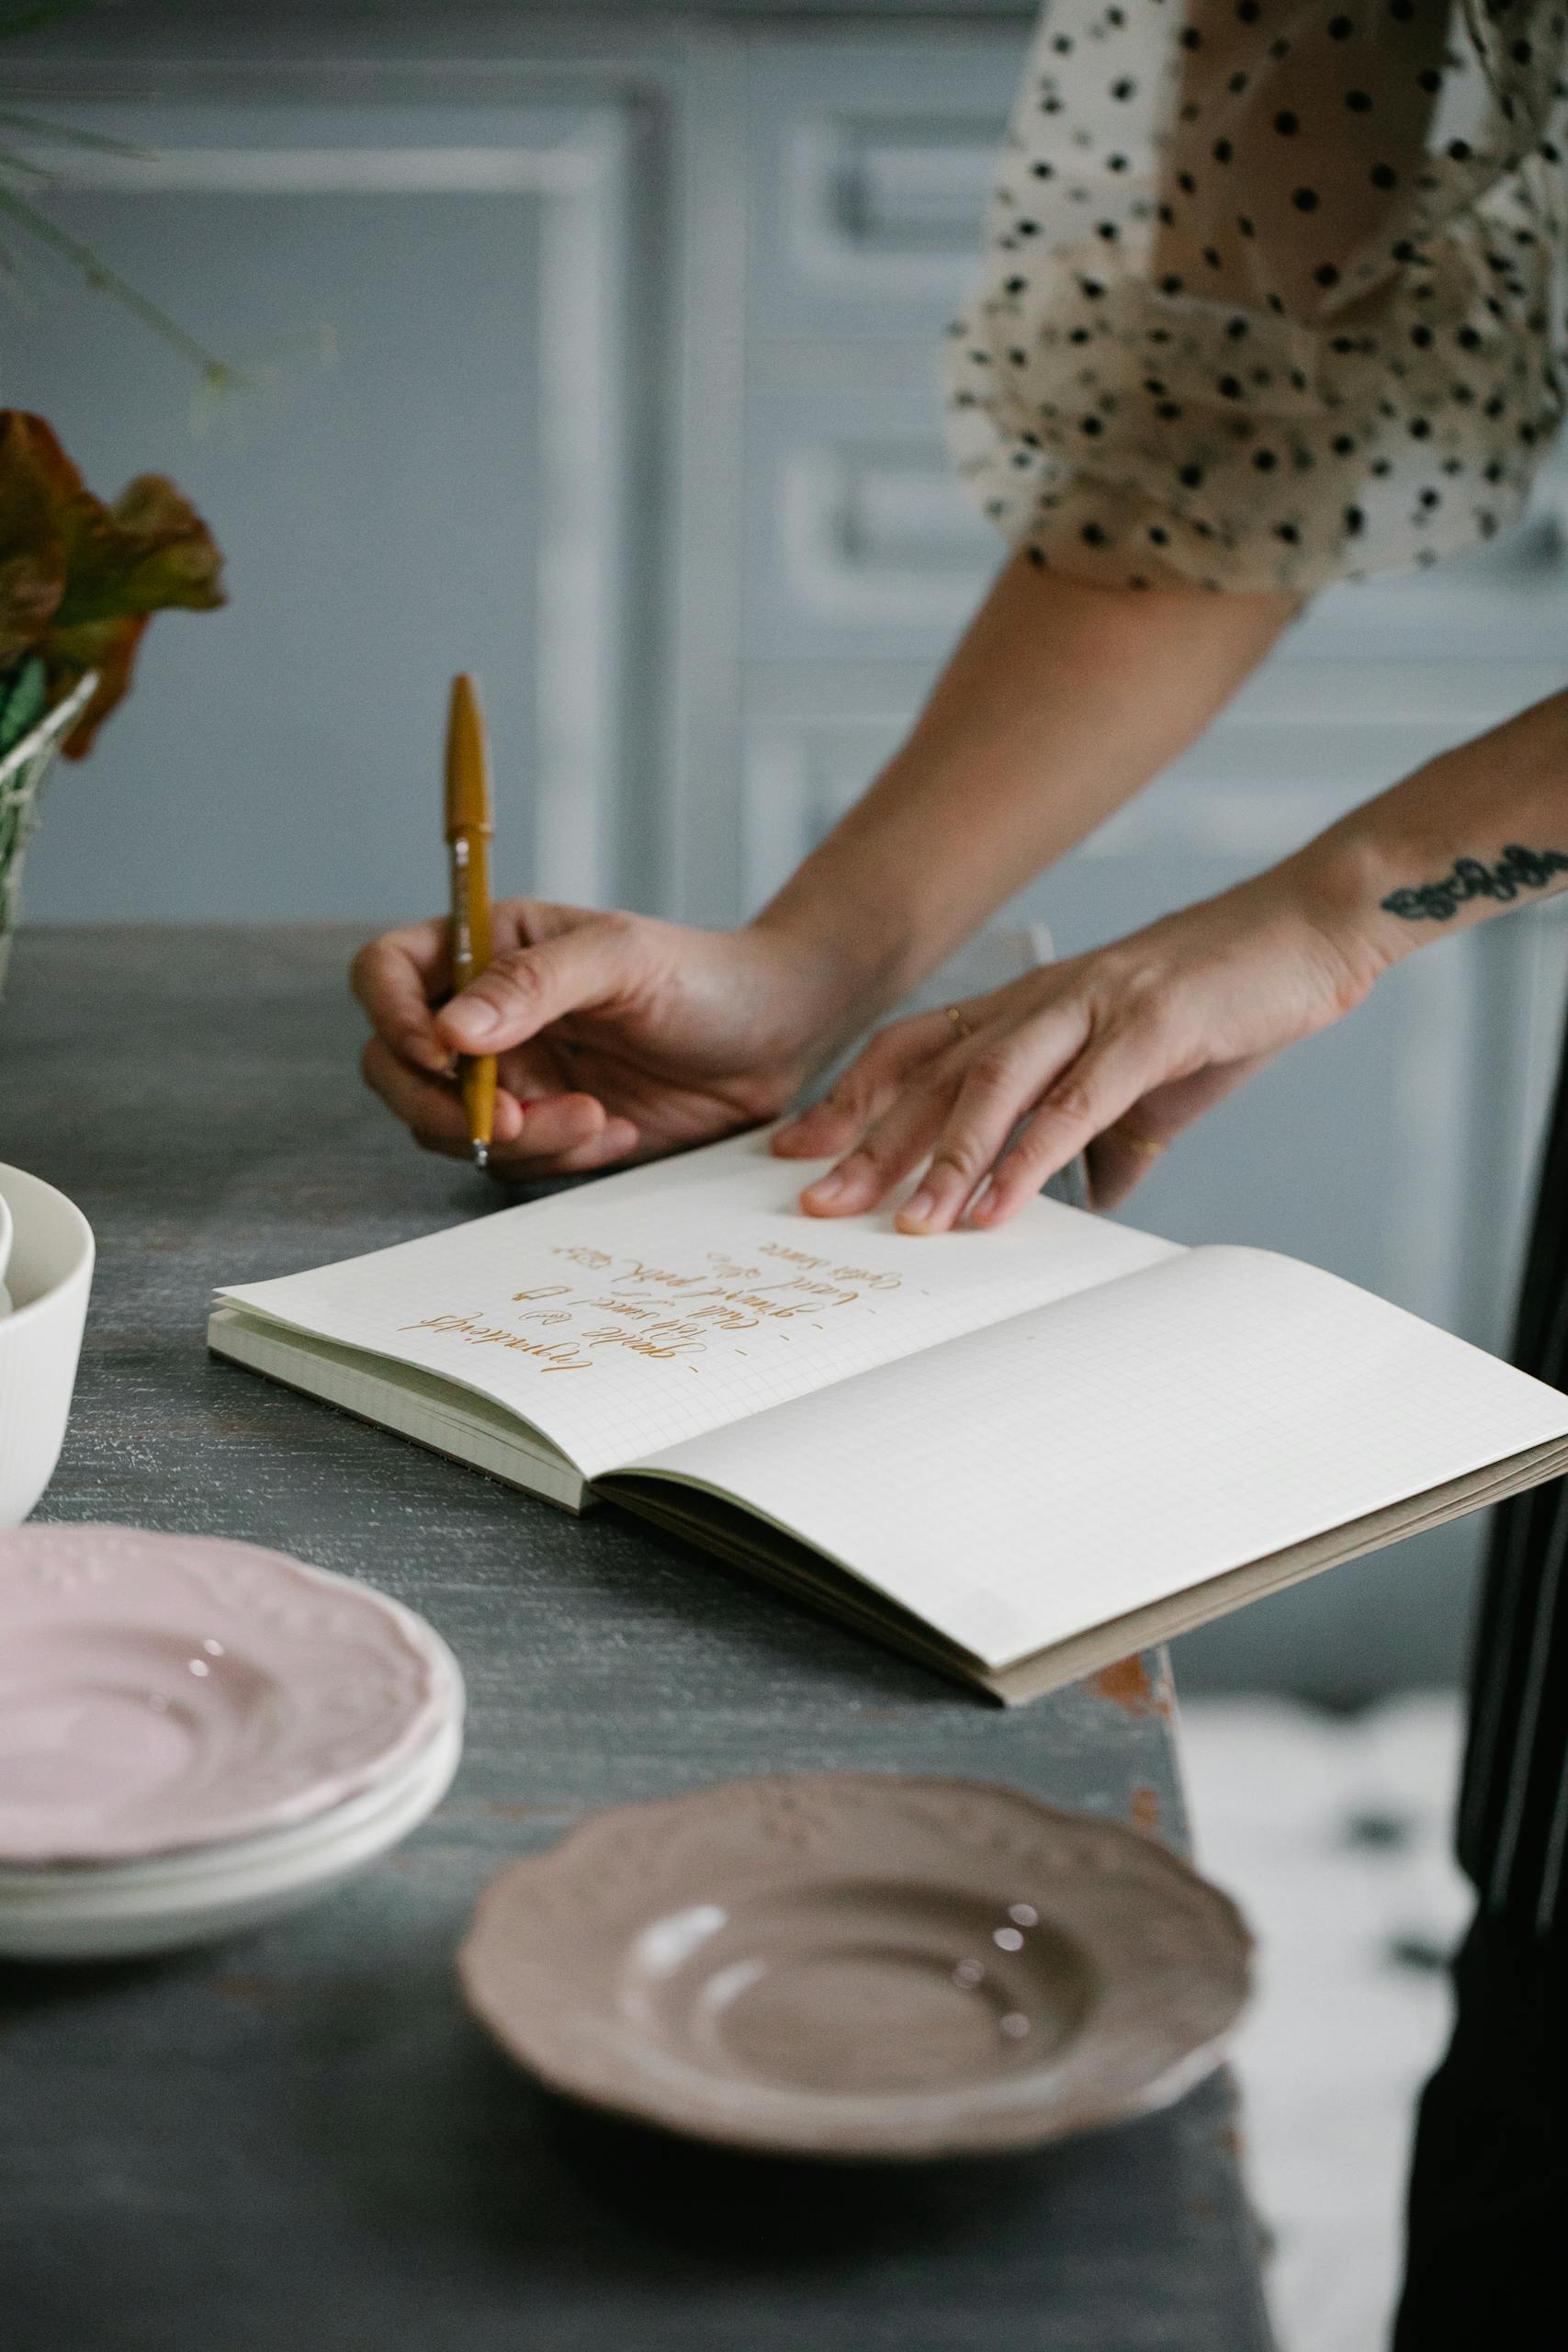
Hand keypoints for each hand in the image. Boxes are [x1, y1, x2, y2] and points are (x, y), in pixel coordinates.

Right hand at [351, 900, 862, 1178]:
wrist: (773, 1038)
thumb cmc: (702, 976)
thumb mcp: (622, 960)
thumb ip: (533, 984)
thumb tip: (451, 1031)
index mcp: (486, 946)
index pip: (387, 972)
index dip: (393, 1017)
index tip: (443, 1056)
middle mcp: (482, 1014)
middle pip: (393, 1065)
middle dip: (445, 1105)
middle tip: (515, 1121)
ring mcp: (509, 1076)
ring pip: (447, 1127)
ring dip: (517, 1139)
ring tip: (597, 1117)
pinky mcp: (544, 1129)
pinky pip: (511, 1163)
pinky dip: (555, 1157)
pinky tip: (617, 1131)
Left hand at [771, 859, 1385, 1228]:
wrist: (1318, 927)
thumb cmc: (1231, 1002)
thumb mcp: (1153, 1080)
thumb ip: (1108, 1139)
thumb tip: (1089, 1200)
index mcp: (1034, 1006)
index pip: (917, 1048)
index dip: (853, 1096)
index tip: (797, 1149)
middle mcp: (1046, 999)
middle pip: (935, 1073)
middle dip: (869, 1141)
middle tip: (817, 1204)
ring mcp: (1096, 1006)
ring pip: (994, 1083)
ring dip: (945, 1158)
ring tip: (908, 1225)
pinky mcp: (1153, 1025)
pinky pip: (1078, 1101)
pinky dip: (1033, 1156)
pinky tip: (1001, 1205)